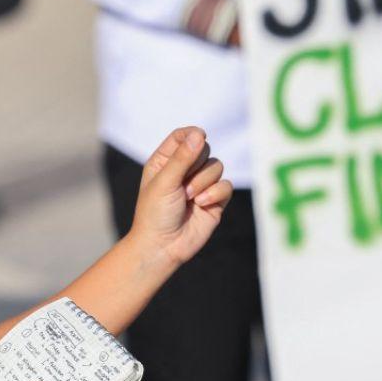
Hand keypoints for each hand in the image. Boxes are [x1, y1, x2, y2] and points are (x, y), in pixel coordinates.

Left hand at [129, 127, 233, 266]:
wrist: (163, 246)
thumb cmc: (155, 213)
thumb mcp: (165, 181)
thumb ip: (183, 157)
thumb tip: (200, 134)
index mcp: (165, 161)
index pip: (182, 136)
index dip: (191, 135)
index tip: (198, 136)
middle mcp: (184, 170)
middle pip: (204, 149)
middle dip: (197, 164)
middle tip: (183, 183)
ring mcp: (200, 185)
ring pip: (217, 166)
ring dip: (204, 182)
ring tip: (189, 198)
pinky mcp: (214, 200)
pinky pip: (226, 185)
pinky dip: (216, 193)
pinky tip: (202, 205)